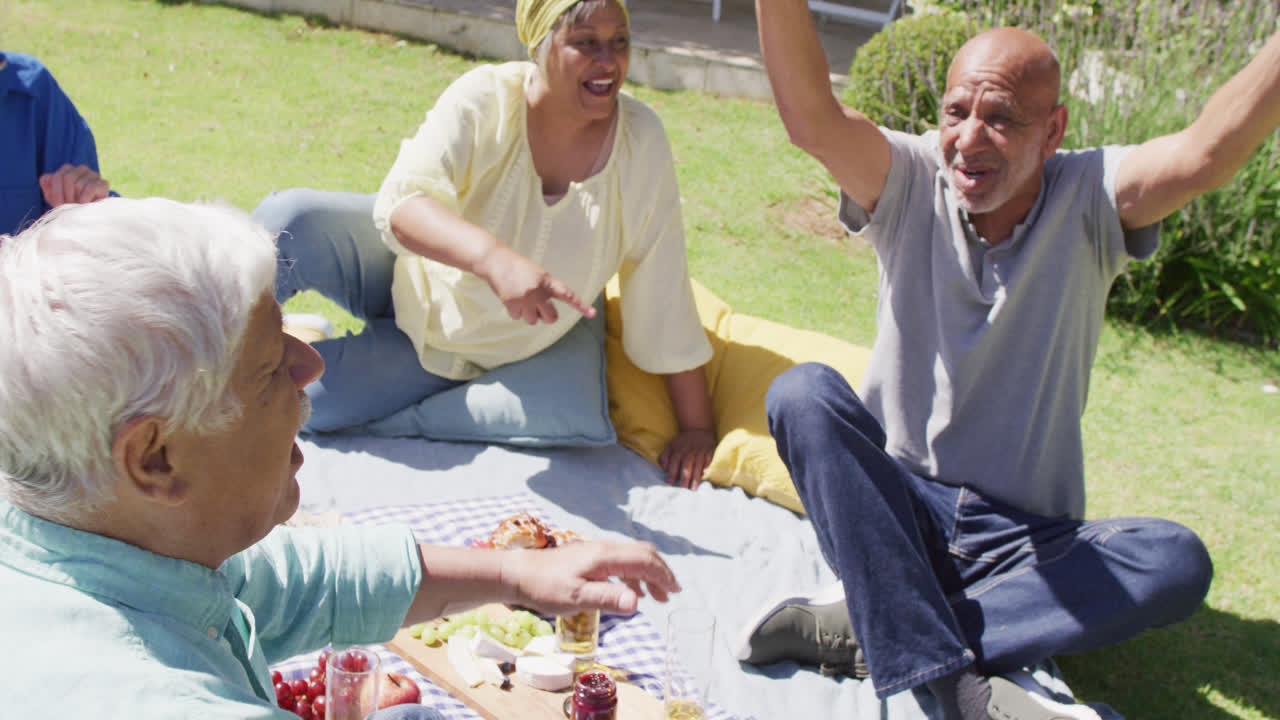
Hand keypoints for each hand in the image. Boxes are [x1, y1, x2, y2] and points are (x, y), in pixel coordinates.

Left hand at [39, 164, 109, 207]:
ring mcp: (94, 174)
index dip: (56, 192)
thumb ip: (47, 185)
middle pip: (68, 178)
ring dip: (76, 199)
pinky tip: (84, 205)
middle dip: (66, 196)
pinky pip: (90, 188)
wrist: (89, 217)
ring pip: (79, 185)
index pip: (57, 177)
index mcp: (68, 169)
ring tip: (77, 207)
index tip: (57, 205)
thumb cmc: (69, 205)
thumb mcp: (53, 196)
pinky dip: (85, 199)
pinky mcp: (104, 183)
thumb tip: (46, 178)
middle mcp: (81, 169)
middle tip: (68, 207)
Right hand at [477, 246, 594, 323]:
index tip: (592, 314)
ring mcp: (525, 298)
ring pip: (533, 321)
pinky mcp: (512, 304)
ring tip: (522, 300)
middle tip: (540, 310)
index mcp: (547, 281)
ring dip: (528, 315)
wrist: (496, 262)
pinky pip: (518, 317)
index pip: (567, 295)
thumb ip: (545, 290)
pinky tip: (511, 299)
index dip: (580, 305)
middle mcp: (539, 291)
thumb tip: (546, 313)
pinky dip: (515, 311)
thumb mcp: (538, 274)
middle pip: (551, 317)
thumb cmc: (518, 268)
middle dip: (547, 317)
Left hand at [500, 540, 680, 615]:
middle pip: (643, 554)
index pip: (644, 560)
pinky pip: (620, 563)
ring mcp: (596, 552)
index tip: (674, 592)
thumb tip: (637, 603)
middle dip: (660, 572)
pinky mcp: (589, 559)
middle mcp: (604, 549)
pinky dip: (633, 576)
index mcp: (605, 556)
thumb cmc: (545, 586)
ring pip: (632, 558)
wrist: (517, 573)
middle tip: (671, 593)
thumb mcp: (576, 598)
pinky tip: (630, 593)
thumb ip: (608, 599)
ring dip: (647, 575)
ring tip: (656, 597)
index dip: (663, 575)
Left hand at [659, 428, 716, 489]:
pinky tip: (705, 473)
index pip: (673, 464)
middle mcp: (688, 452)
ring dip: (695, 477)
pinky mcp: (709, 450)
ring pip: (697, 465)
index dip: (671, 474)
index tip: (670, 485)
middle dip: (684, 478)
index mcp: (678, 451)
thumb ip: (664, 457)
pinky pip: (709, 459)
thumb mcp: (670, 446)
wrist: (698, 428)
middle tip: (683, 490)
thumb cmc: (683, 442)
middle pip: (686, 466)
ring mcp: (700, 451)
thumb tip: (664, 469)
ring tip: (693, 489)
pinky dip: (707, 465)